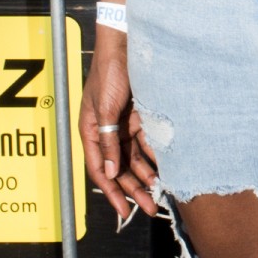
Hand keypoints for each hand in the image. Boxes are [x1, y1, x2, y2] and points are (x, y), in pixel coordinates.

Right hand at [79, 31, 158, 219]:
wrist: (125, 46)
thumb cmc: (109, 73)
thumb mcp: (106, 109)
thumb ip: (108, 141)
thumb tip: (109, 172)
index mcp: (91, 131)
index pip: (99, 170)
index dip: (112, 192)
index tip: (124, 212)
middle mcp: (106, 132)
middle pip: (119, 169)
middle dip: (134, 190)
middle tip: (151, 209)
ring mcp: (123, 126)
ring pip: (134, 159)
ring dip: (146, 176)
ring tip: (161, 194)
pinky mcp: (138, 118)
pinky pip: (147, 143)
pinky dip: (155, 157)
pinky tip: (167, 170)